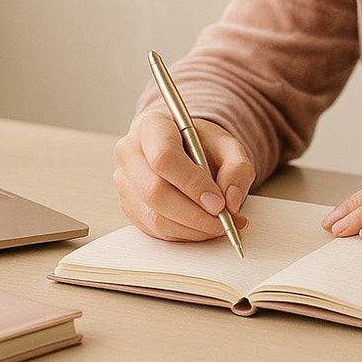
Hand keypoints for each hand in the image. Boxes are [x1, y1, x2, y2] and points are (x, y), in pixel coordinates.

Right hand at [113, 109, 255, 242]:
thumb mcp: (228, 145)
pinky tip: (203, 227)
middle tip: (222, 221)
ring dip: (191, 229)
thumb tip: (231, 201)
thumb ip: (237, 169)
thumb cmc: (201, 143)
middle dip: (194, 214)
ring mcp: (125, 182)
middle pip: (155, 192)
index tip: (219, 202)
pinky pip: (154, 229)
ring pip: (154, 216)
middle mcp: (130, 153)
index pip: (164, 158)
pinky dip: (183, 234)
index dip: (193, 185)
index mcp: (151, 126)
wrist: (183, 147)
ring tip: (219, 225)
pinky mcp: (129, 206)